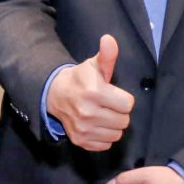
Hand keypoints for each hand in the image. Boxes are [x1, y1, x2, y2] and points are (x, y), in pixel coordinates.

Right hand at [46, 34, 135, 150]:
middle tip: (108, 105)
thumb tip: (109, 39)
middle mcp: (88, 113)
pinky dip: (104, 136)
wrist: (56, 94)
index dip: (123, 99)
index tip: (113, 94)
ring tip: (103, 114)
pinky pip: (105, 144)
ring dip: (113, 125)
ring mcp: (83, 129)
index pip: (127, 104)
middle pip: (124, 121)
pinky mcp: (80, 141)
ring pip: (116, 134)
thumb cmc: (81, 79)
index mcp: (94, 92)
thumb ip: (107, 55)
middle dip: (119, 113)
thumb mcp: (94, 65)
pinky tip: (97, 125)